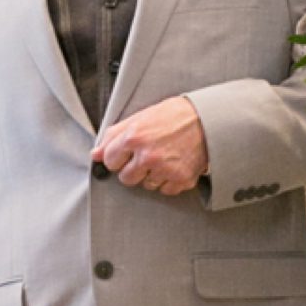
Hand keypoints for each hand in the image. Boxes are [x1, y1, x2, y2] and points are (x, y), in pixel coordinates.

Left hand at [94, 96, 208, 195]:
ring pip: (146, 185)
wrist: (208, 120)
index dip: (118, 156)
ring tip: (164, 157)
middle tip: (147, 155)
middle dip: (133, 169)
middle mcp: (148, 156)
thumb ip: (114, 135)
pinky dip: (168, 180)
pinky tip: (174, 165)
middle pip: (126, 178)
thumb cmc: (176, 116)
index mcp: (135, 137)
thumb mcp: (141, 117)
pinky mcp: (181, 180)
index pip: (110, 161)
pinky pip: (165, 190)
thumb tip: (96, 153)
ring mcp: (165, 170)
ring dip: (152, 175)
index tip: (126, 153)